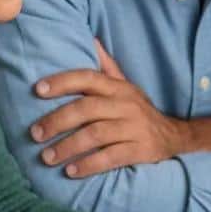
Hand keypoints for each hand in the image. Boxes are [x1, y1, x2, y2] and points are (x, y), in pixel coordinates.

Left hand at [31, 39, 186, 177]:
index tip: (37, 90)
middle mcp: (127, 105)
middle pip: (87, 109)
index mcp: (119, 88)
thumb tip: (91, 39)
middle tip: (35, 134)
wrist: (174, 136)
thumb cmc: (139, 111)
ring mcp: (135, 128)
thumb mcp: (126, 87)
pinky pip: (111, 157)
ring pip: (97, 135)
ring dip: (68, 146)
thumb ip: (107, 67)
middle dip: (57, 121)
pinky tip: (71, 171)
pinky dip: (89, 164)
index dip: (62, 82)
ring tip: (47, 157)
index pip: (89, 78)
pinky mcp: (141, 150)